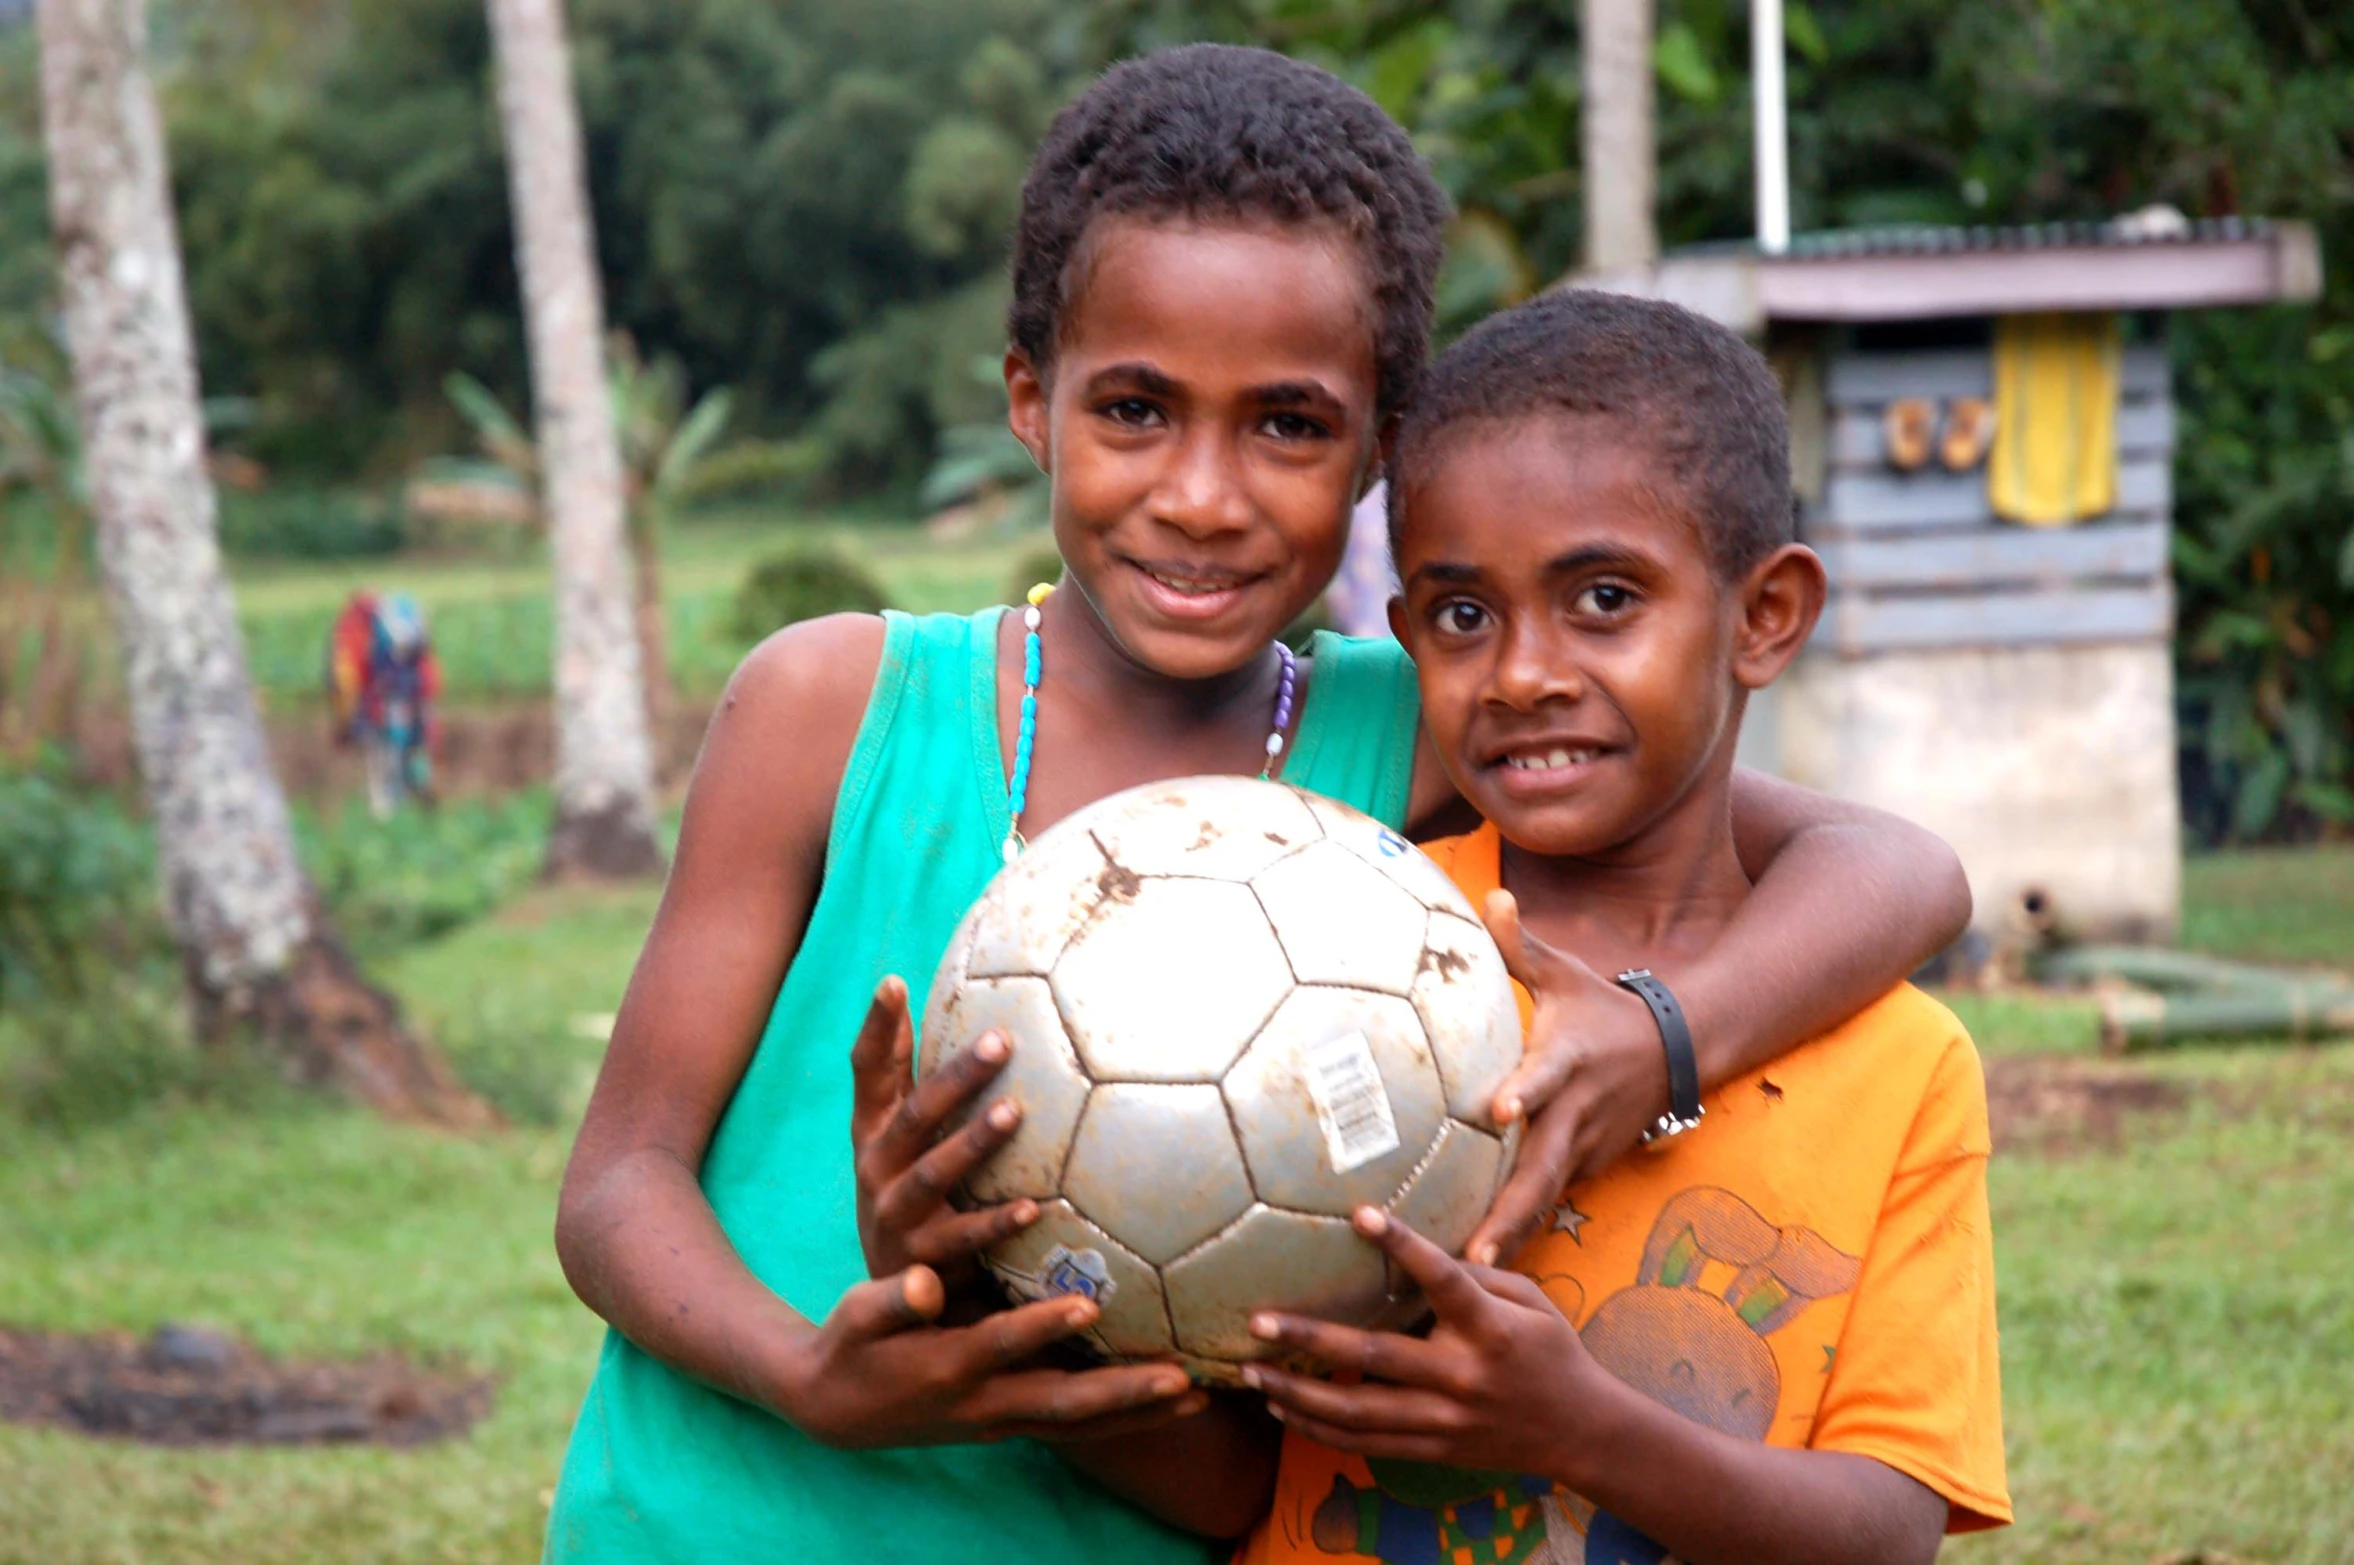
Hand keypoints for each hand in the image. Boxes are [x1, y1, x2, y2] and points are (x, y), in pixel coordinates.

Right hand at [784, 1263, 1208, 1447]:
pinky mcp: (1010, 1421)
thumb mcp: (856, 1315)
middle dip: (1123, 1393)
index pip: (1000, 1345)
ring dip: (1139, 1414)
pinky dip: (1125, 1419)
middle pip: (1063, 1404)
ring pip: (1081, 1424)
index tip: (1086, 1304)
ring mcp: (1000, 1420)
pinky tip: (1171, 1405)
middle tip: (1182, 1380)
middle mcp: (983, 1403)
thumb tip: (921, 1281)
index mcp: (946, 1367)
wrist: (834, 1408)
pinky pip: (1078, 1427)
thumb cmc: (850, 1345)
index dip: (1040, 1327)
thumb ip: (889, 1299)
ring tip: (1200, 1397)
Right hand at [849, 977, 1037, 1286]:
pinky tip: (1034, 1206)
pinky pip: (965, 1237)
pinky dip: (997, 1221)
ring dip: (973, 1141)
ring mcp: (895, 1215)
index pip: (869, 1072)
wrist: (894, 1300)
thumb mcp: (896, 1137)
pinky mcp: (923, 1258)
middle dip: (955, 1077)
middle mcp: (876, 1168)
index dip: (878, 1029)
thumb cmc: (907, 1193)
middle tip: (1001, 1040)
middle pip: (914, 1115)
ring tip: (1013, 1112)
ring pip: (933, 1172)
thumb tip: (903, 989)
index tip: (892, 983)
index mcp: (873, 1132)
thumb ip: (901, 1076)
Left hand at [1241, 1208, 1595, 1475]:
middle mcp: (1462, 1376)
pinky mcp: (1434, 1449)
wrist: (1580, 1431)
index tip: (1362, 1214)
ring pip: (1359, 1411)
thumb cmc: (1551, 1351)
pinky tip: (1283, 1409)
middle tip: (1260, 1322)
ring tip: (1252, 1371)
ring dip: (1300, 1394)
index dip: (1404, 1246)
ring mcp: (1445, 1419)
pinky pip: (1366, 1443)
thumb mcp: (1531, 1300)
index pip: (1443, 1281)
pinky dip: (1320, 1429)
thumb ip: (1476, 1276)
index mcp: (1491, 1329)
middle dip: (1312, 1340)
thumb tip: (1418, 1248)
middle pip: (1376, 1357)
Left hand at [1464, 891, 1670, 1264]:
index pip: (1543, 1075)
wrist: (1676, 1052)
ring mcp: (1584, 1147)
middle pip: (1542, 1166)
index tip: (1498, 1110)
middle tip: (1473, 1249)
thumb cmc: (1602, 1008)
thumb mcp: (1566, 973)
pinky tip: (1481, 1267)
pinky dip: (1522, 1230)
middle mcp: (1576, 1111)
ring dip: (1512, 1233)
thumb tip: (1491, 896)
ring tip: (1470, 1273)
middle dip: (1510, 1209)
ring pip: (1546, 1196)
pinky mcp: (1586, 1168)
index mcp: (1567, 1060)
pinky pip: (1550, 1201)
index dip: (1524, 1091)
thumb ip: (1520, 944)